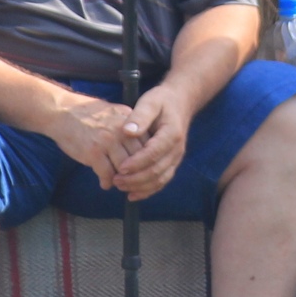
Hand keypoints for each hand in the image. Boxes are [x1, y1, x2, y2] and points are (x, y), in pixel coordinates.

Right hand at [49, 92, 141, 183]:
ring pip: (125, 168)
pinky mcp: (93, 152)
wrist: (62, 111)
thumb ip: (128, 127)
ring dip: (122, 179)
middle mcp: (122, 130)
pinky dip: (107, 182)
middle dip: (136, 172)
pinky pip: (107, 174)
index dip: (146, 159)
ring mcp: (108, 141)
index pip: (147, 144)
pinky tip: (105, 183)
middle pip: (139, 158)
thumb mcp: (114, 113)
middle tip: (131, 180)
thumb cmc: (87, 114)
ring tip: (119, 183)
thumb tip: (140, 146)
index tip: (142, 168)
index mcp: (129, 120)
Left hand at [106, 85, 195, 201]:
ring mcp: (176, 158)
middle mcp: (177, 149)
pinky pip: (162, 181)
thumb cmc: (161, 101)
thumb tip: (128, 131)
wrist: (180, 103)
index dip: (137, 163)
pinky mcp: (172, 163)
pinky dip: (148, 191)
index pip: (153, 153)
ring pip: (160, 179)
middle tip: (116, 180)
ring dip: (140, 187)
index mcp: (171, 133)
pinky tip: (132, 195)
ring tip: (120, 187)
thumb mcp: (150, 102)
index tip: (120, 168)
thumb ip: (139, 116)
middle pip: (157, 170)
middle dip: (135, 178)